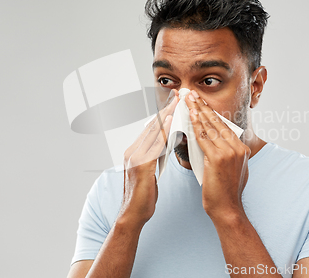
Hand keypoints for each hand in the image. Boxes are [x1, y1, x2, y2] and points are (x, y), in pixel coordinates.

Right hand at [117, 89, 177, 226]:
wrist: (133, 214)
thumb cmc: (144, 195)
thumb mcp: (149, 172)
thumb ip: (155, 156)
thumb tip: (166, 144)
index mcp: (134, 151)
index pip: (150, 129)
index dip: (162, 114)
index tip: (172, 101)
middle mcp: (132, 150)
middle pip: (151, 125)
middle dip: (165, 109)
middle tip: (176, 95)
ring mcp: (135, 157)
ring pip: (152, 131)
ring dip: (165, 115)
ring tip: (176, 102)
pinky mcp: (141, 165)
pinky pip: (154, 144)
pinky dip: (163, 131)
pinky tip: (171, 122)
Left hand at [185, 90, 249, 220]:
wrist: (227, 210)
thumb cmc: (225, 192)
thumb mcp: (231, 169)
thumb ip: (226, 153)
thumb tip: (216, 142)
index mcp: (242, 149)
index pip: (223, 125)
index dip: (210, 112)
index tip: (200, 101)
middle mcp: (238, 148)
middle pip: (217, 122)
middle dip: (202, 106)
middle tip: (192, 93)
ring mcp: (230, 152)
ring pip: (210, 127)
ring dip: (197, 111)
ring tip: (188, 99)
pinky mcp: (218, 158)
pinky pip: (204, 138)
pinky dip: (196, 125)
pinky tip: (189, 115)